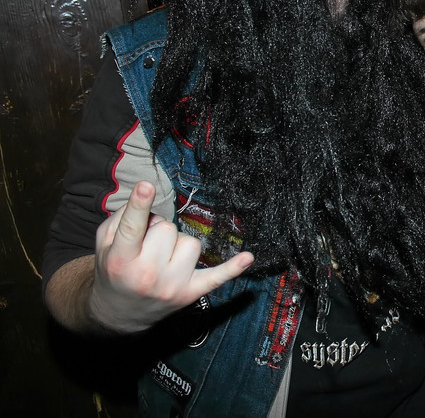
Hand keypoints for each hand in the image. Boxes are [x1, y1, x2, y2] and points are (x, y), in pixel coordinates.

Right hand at [88, 180, 253, 333]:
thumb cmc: (114, 269)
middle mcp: (146, 274)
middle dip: (159, 232)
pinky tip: (247, 258)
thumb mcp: (104, 244)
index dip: (140, 205)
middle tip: (146, 248)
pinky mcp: (190, 293)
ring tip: (163, 259)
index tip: (146, 186)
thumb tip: (146, 201)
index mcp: (120, 259)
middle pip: (168, 229)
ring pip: (191, 243)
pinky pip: (216, 277)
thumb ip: (121, 218)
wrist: (119, 312)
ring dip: (179, 246)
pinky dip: (232, 269)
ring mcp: (171, 285)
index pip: (132, 227)